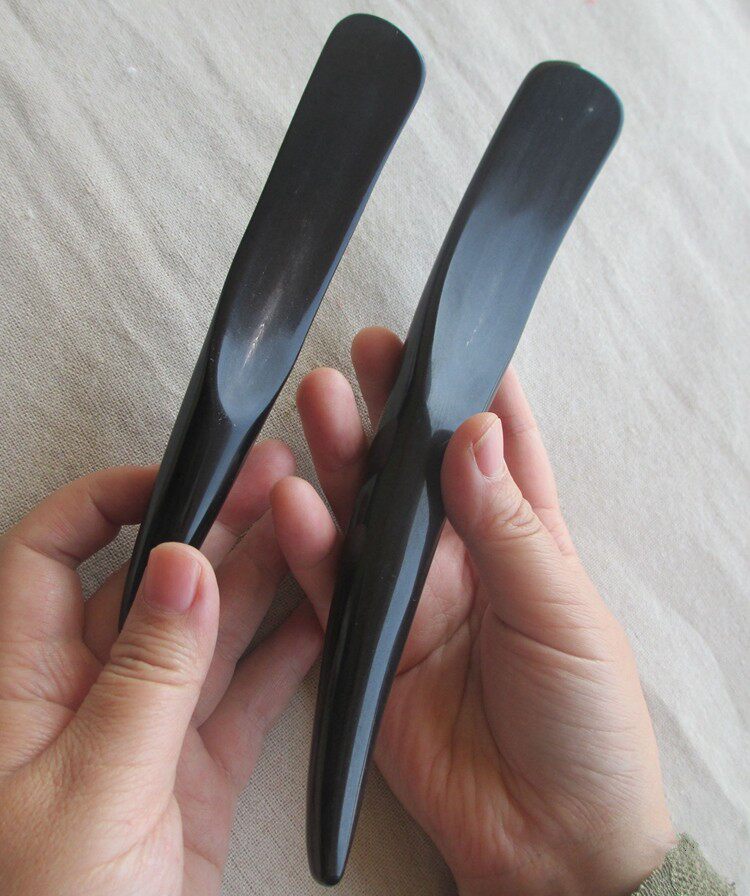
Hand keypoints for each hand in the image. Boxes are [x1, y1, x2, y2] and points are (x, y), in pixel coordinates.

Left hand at [0, 442, 320, 895]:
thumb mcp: (96, 791)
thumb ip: (147, 674)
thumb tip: (179, 566)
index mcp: (24, 685)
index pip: (47, 554)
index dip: (105, 504)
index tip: (175, 481)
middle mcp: (84, 696)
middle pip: (149, 583)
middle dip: (213, 527)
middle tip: (276, 484)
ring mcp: (147, 732)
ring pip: (208, 633)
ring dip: (261, 580)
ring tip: (314, 527)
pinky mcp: (195, 773)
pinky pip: (244, 695)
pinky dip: (284, 656)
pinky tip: (322, 617)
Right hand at [270, 328, 675, 895]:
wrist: (548, 839)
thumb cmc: (585, 723)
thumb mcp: (561, 614)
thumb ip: (509, 527)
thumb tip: (474, 433)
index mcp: (527, 541)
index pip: (502, 449)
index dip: (475, 393)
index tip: (449, 339)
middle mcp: (463, 560)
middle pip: (420, 471)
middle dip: (395, 410)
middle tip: (368, 353)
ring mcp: (412, 600)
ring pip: (368, 515)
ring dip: (344, 460)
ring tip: (321, 400)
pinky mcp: (369, 648)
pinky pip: (334, 586)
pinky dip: (312, 545)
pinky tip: (294, 500)